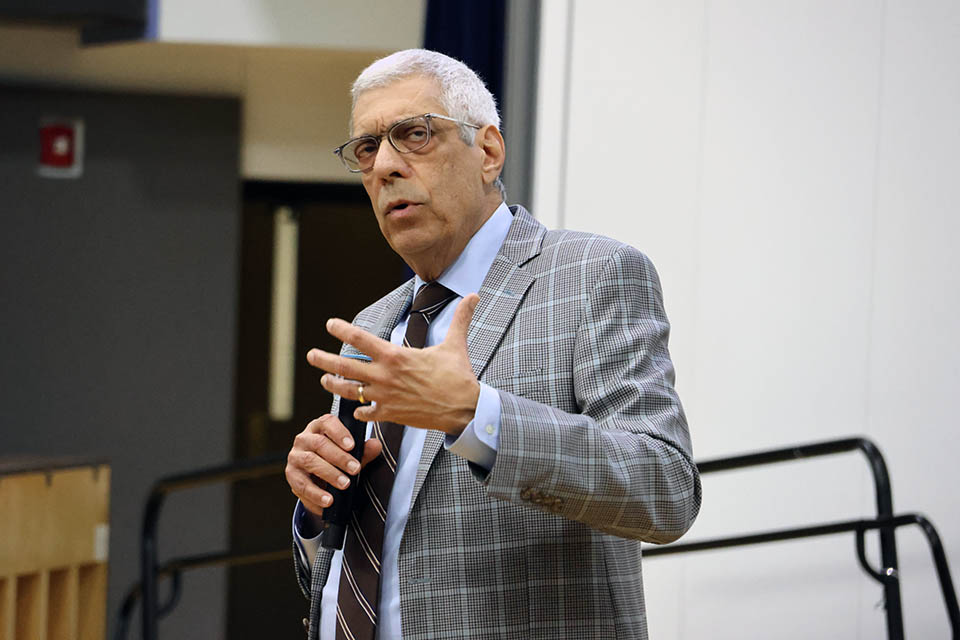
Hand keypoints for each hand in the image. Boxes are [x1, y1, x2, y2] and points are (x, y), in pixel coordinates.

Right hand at [285, 413, 383, 516]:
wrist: (319, 480)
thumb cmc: (336, 460)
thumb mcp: (352, 455)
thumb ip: (364, 451)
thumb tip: (375, 445)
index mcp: (319, 427)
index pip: (327, 423)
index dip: (339, 433)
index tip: (352, 445)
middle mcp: (304, 439)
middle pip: (320, 444)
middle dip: (340, 457)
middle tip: (355, 469)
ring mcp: (295, 456)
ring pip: (310, 461)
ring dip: (330, 474)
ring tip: (345, 484)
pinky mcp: (291, 475)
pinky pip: (302, 484)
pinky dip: (317, 494)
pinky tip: (329, 500)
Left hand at [309, 294, 480, 435]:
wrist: (463, 409)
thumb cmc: (458, 376)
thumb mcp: (455, 344)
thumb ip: (460, 318)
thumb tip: (474, 296)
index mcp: (395, 356)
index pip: (360, 339)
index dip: (341, 329)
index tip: (330, 324)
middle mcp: (384, 376)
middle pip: (344, 366)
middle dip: (323, 359)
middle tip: (311, 354)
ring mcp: (384, 397)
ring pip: (348, 391)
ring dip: (333, 384)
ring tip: (324, 379)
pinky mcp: (389, 415)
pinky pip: (365, 413)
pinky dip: (358, 410)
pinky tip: (355, 407)